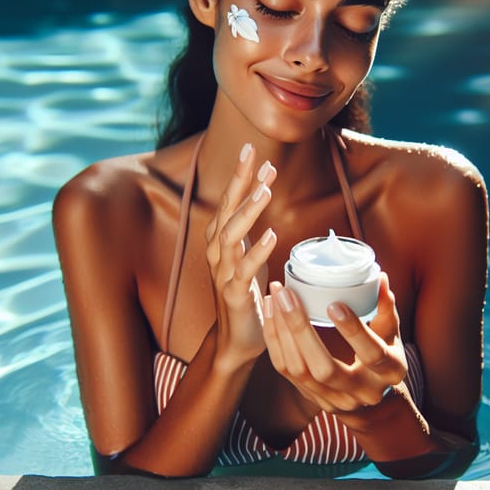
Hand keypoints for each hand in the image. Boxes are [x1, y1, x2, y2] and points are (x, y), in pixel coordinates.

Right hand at [205, 143, 276, 367]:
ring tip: (266, 189)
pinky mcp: (235, 294)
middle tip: (261, 160)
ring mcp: (223, 273)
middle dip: (242, 184)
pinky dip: (257, 251)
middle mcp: (218, 253)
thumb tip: (262, 191)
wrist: (237, 340)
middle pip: (227, 211)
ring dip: (248, 211)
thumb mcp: (247, 254)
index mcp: (221, 241)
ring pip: (232, 236)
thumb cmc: (246, 293)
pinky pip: (244, 270)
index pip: (228, 201)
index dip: (238, 176)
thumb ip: (249, 227)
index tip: (250, 149)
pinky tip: (272, 235)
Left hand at [262, 273, 406, 411]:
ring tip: (276, 297)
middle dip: (301, 330)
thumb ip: (384, 307)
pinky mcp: (311, 395)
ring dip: (282, 332)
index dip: (354, 332)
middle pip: (325, 369)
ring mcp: (334, 399)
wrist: (371, 393)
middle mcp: (361, 392)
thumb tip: (381, 278)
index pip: (372, 355)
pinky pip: (285, 369)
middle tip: (288, 295)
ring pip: (299, 370)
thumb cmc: (383, 350)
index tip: (334, 305)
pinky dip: (275, 339)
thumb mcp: (391, 332)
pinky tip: (271, 312)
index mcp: (390, 372)